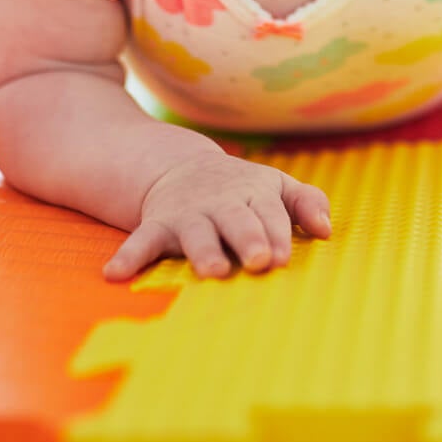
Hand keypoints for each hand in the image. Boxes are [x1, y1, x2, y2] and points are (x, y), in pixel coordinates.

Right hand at [104, 153, 332, 281]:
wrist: (181, 167)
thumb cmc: (242, 188)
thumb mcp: (275, 186)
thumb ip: (306, 202)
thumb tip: (326, 230)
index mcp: (253, 194)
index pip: (270, 213)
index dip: (277, 233)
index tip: (282, 257)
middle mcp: (221, 203)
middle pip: (237, 219)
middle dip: (248, 237)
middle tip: (259, 261)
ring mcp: (188, 214)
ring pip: (196, 232)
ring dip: (203, 250)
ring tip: (212, 271)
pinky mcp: (158, 224)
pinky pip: (142, 240)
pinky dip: (129, 256)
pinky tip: (115, 274)